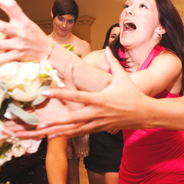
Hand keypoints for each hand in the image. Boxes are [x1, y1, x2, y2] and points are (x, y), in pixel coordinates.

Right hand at [8, 65, 87, 138]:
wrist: (86, 115)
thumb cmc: (78, 103)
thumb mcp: (71, 90)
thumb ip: (67, 78)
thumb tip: (69, 64)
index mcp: (44, 104)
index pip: (27, 105)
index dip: (17, 105)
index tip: (7, 105)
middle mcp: (42, 114)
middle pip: (24, 117)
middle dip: (13, 119)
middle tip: (1, 120)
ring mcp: (44, 122)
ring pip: (27, 125)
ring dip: (16, 127)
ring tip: (5, 128)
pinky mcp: (49, 129)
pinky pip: (36, 133)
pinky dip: (27, 134)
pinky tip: (18, 135)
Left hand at [33, 47, 150, 134]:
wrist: (144, 114)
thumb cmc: (133, 94)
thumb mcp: (123, 77)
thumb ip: (112, 62)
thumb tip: (108, 47)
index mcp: (100, 99)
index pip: (76, 96)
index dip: (60, 94)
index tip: (46, 93)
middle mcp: (97, 113)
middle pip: (72, 118)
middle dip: (55, 122)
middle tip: (39, 124)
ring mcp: (98, 123)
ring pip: (75, 129)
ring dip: (58, 131)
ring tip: (43, 133)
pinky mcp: (99, 128)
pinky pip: (80, 132)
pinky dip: (68, 135)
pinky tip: (56, 136)